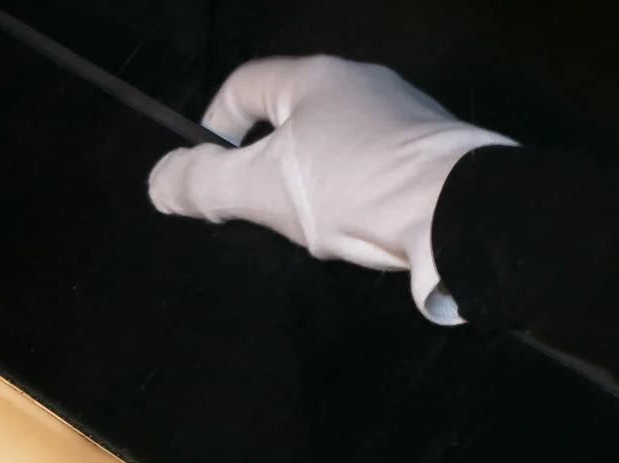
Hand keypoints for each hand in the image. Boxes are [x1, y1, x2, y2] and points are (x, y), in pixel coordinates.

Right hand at [148, 56, 513, 323]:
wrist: (458, 210)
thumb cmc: (355, 188)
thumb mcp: (261, 189)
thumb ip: (202, 184)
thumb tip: (159, 181)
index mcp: (315, 79)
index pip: (243, 87)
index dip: (212, 128)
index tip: (208, 173)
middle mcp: (361, 83)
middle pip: (289, 116)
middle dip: (265, 163)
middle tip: (258, 208)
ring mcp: (401, 114)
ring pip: (333, 144)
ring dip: (312, 182)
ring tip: (312, 225)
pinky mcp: (430, 150)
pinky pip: (372, 167)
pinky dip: (354, 195)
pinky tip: (358, 227)